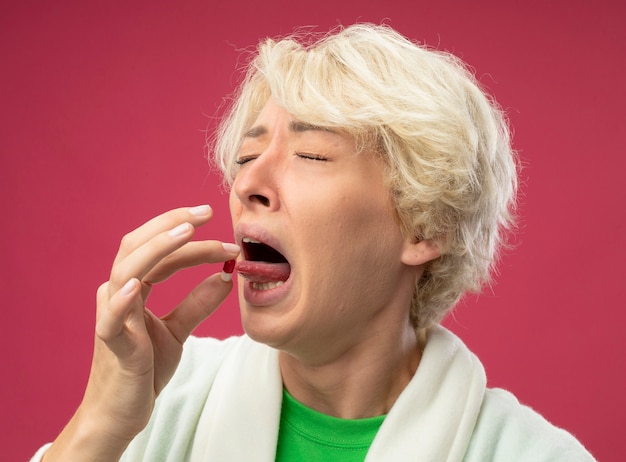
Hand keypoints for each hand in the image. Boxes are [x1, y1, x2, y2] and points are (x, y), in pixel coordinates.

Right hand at [44, 205, 239, 460]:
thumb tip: (226, 275)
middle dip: (171, 224)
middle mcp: (118, 294)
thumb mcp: (177, 331)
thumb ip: (198, 303)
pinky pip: (112, 317)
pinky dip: (122, 299)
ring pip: (127, 269)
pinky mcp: (111, 342)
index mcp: (134, 288)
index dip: (189, 237)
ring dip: (157, 247)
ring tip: (186, 232)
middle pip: (139, 246)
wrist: (122, 412)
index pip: (161, 252)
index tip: (219, 227)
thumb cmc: (144, 369)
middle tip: (206, 212)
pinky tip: (138, 284)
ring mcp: (111, 315)